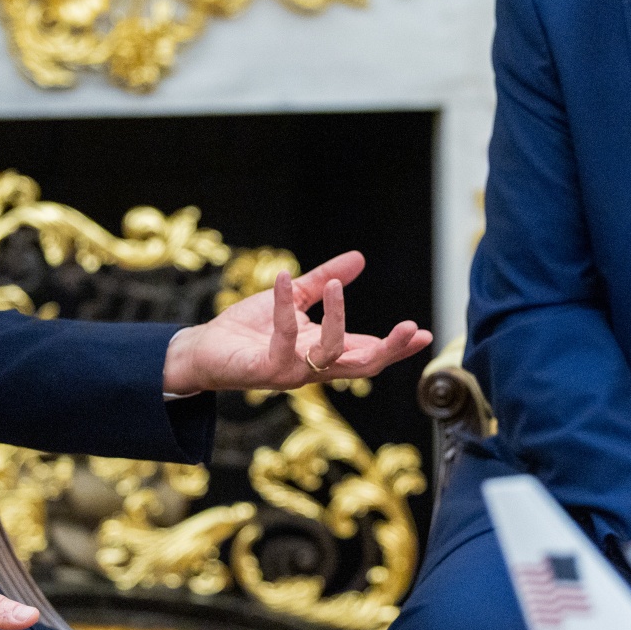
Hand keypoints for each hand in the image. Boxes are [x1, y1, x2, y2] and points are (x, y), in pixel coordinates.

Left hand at [162, 250, 431, 394]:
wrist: (205, 348)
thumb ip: (325, 279)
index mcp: (325, 352)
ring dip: (337, 320)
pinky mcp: (266, 369)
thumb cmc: (249, 329)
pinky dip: (284, 305)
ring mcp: (292, 372)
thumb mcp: (294, 299)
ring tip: (332, 286)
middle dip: (390, 349)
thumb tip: (359, 257)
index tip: (425, 334)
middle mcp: (314, 367)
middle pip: (364, 366)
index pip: (369, 352)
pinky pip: (284, 339)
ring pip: (331, 356)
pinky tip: (284, 278)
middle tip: (411, 327)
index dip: (397, 347)